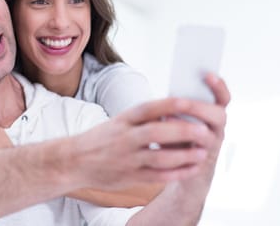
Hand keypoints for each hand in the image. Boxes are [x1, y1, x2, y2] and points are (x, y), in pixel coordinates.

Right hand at [72, 96, 225, 190]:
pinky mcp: (130, 176)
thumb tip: (173, 110)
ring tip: (203, 153)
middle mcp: (125, 137)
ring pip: (160, 157)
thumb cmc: (101, 139)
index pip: (148, 108)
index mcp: (123, 119)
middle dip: (183, 132)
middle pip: (156, 132)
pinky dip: (177, 173)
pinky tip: (191, 169)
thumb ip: (143, 118)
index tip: (190, 102)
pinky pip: (157, 176)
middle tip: (205, 131)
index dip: (169, 105)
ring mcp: (127, 158)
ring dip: (184, 156)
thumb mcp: (118, 121)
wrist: (74, 161)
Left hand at [172, 74, 229, 191]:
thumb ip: (177, 106)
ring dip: (187, 127)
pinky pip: (197, 158)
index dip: (218, 86)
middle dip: (198, 107)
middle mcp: (217, 130)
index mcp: (212, 115)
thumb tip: (168, 94)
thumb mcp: (177, 117)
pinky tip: (163, 144)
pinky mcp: (200, 165)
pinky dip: (180, 150)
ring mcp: (211, 148)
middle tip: (180, 101)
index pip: (223, 98)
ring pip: (208, 137)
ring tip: (166, 119)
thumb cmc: (176, 135)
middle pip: (219, 115)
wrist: (180, 167)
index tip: (208, 74)